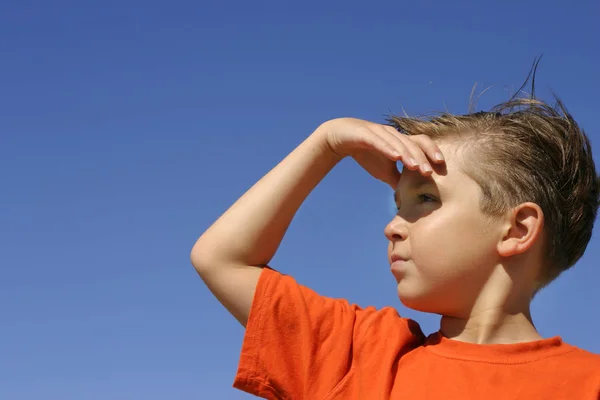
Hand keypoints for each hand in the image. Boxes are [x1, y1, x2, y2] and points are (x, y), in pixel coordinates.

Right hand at [316, 118, 444, 187]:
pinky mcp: (367, 134)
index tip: (442, 168)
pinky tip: (396, 157)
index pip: (421, 145)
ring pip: (398, 143)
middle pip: (413, 143)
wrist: (341, 140)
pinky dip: (389, 148)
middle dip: (423, 158)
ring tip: (415, 167)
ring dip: (408, 155)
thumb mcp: (385, 172)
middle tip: (429, 173)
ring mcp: (381, 132)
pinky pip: (380, 141)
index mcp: (401, 142)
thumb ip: (399, 181)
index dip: (432, 153)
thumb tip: (411, 198)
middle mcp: (394, 135)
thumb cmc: (367, 154)